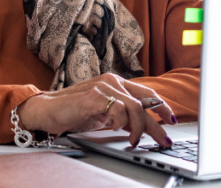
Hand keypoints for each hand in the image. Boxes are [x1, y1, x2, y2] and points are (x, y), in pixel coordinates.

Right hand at [17, 73, 176, 147]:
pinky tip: (116, 130)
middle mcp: (112, 81)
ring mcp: (104, 87)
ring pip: (135, 106)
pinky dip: (121, 123)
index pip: (146, 94)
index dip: (162, 107)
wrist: (47, 110)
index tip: (172, 120)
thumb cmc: (74, 112)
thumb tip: (142, 127)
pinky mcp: (94, 96)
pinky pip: (119, 109)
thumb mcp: (104, 115)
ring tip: (134, 140)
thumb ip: (122, 116)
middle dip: (159, 122)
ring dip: (138, 127)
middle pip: (145, 100)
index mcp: (116, 83)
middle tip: (166, 138)